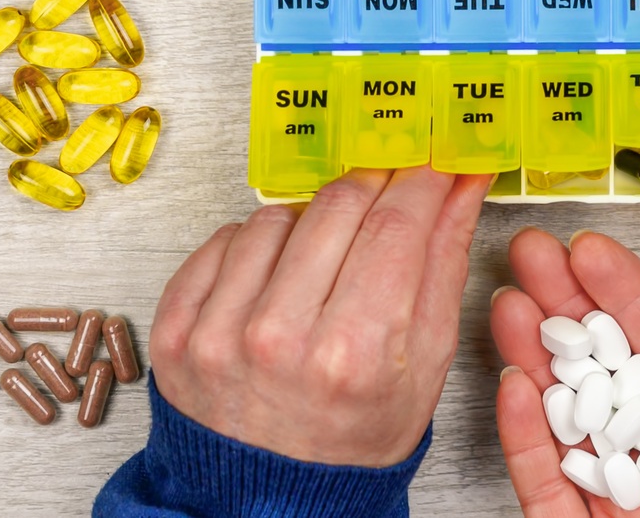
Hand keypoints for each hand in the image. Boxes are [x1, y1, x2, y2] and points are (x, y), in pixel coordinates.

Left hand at [150, 166, 490, 465]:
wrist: (272, 500)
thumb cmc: (354, 441)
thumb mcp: (424, 365)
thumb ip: (442, 263)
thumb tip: (462, 184)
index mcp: (354, 353)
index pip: (397, 223)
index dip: (423, 177)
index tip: (433, 157)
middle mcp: (280, 338)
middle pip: (339, 205)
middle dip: (374, 184)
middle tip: (389, 187)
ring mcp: (220, 332)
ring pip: (278, 215)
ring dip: (311, 221)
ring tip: (327, 262)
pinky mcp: (177, 328)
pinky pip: (223, 240)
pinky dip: (256, 246)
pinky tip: (278, 279)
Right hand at [492, 227, 639, 517]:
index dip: (631, 301)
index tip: (596, 253)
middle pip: (610, 381)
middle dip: (568, 313)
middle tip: (531, 254)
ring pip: (569, 430)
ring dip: (536, 365)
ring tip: (511, 306)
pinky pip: (551, 500)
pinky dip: (527, 447)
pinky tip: (513, 391)